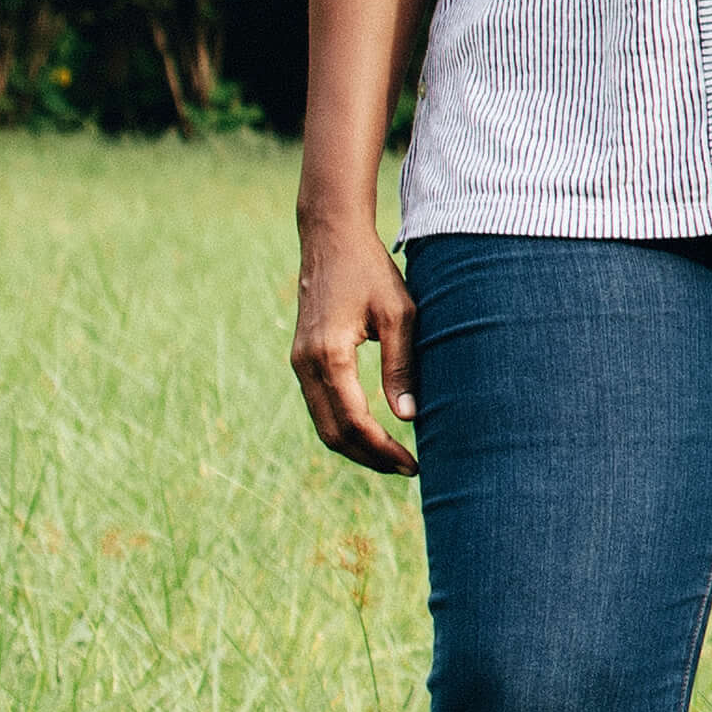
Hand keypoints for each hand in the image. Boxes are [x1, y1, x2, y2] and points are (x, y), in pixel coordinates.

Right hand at [294, 203, 419, 471]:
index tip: (412, 463)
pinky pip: (319, 406)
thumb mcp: (400, 314)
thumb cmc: (372, 273)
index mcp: (329, 356)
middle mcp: (306, 365)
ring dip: (355, 446)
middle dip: (369, 457)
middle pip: (333, 433)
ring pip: (323, 424)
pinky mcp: (303, 360)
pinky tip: (372, 432)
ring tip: (393, 458)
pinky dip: (343, 427)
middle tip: (408, 469)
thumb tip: (408, 417)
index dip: (382, 448)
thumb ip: (402, 365)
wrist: (331, 242)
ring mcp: (299, 364)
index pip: (353, 421)